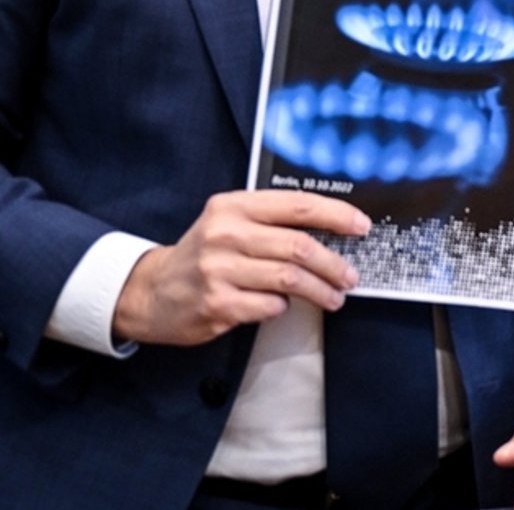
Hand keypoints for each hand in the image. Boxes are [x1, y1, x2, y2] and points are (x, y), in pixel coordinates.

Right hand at [111, 190, 367, 344]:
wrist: (151, 291)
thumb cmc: (203, 254)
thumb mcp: (230, 223)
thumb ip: (273, 221)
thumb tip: (333, 230)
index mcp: (234, 206)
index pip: (298, 205)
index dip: (336, 215)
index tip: (362, 226)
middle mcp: (225, 234)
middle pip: (299, 246)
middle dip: (334, 264)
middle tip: (351, 276)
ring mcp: (219, 270)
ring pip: (289, 278)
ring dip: (320, 290)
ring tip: (334, 297)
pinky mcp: (216, 303)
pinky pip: (269, 306)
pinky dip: (284, 308)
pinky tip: (284, 307)